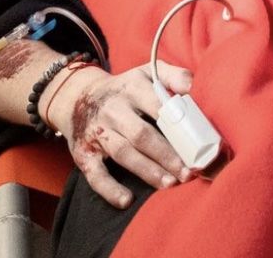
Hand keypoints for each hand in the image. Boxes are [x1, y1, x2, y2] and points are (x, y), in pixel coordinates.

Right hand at [47, 61, 197, 206]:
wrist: (76, 97)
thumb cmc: (124, 89)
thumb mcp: (147, 73)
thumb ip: (174, 76)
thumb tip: (196, 86)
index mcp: (132, 88)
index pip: (157, 106)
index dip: (177, 125)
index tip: (197, 143)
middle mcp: (113, 109)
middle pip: (140, 134)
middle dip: (165, 155)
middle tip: (187, 172)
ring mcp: (97, 132)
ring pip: (123, 153)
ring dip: (146, 170)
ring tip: (169, 184)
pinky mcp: (83, 153)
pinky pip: (95, 173)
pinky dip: (109, 189)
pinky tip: (127, 200)